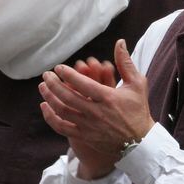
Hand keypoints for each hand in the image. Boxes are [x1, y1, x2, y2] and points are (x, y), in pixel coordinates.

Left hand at [39, 40, 154, 177]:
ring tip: (43, 87)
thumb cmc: (138, 109)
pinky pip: (61, 127)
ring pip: (62, 111)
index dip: (67, 74)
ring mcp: (89, 126)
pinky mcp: (85, 136)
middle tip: (46, 74)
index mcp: (108, 97)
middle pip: (67, 97)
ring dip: (49, 97)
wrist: (140, 142)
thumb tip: (120, 42)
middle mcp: (96, 112)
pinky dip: (50, 117)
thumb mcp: (137, 83)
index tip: (59, 67)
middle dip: (53, 84)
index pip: (82, 84)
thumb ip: (125, 62)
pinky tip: (45, 106)